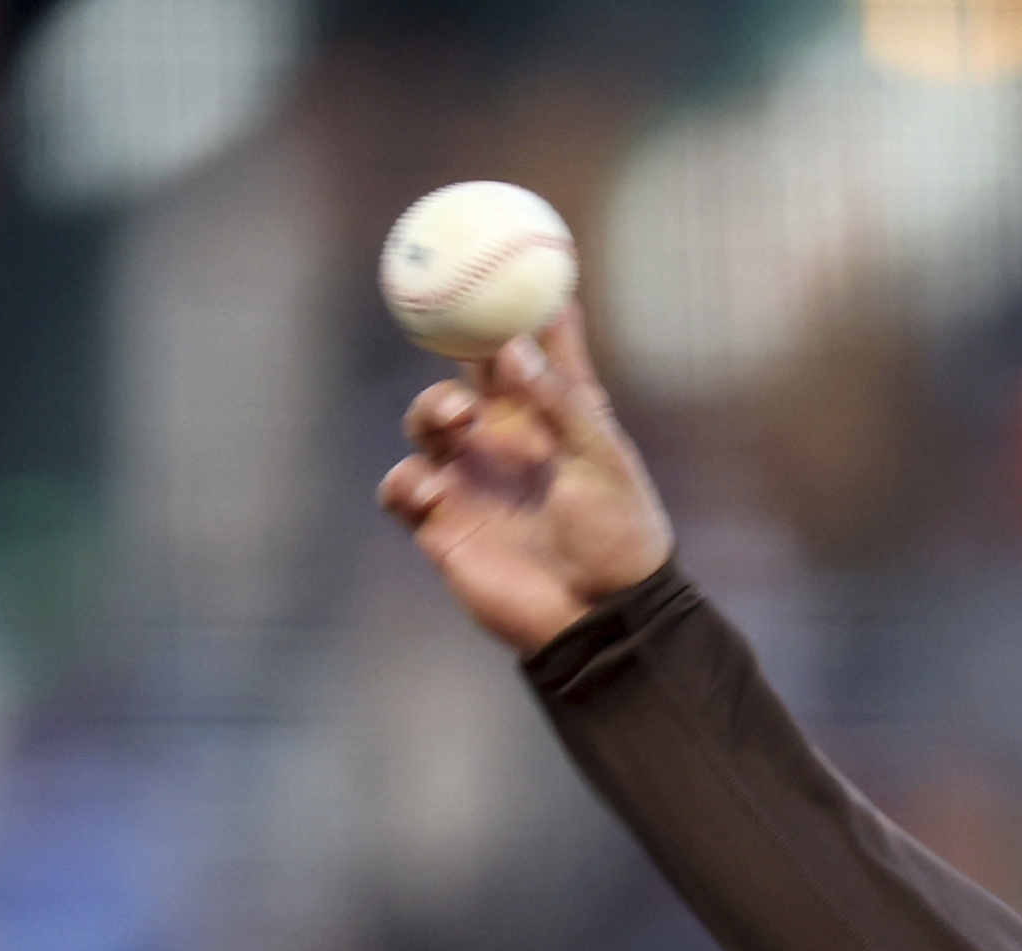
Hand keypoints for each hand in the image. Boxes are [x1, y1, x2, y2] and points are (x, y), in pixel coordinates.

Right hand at [377, 304, 673, 653]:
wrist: (601, 620)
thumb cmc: (619, 539)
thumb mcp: (603, 463)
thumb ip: (559, 403)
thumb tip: (511, 346)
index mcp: (553, 418)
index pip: (530, 349)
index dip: (520, 306)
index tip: (511, 260)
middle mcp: (506, 439)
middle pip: (464, 371)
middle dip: (453, 349)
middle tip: (461, 336)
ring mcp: (471, 478)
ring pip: (425, 419)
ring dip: (430, 409)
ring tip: (455, 420)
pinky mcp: (441, 523)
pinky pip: (402, 488)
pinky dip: (407, 482)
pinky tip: (433, 494)